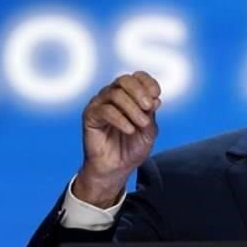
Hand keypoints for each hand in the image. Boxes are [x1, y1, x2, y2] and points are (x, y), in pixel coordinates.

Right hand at [73, 72, 160, 207]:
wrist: (117, 168)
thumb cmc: (132, 148)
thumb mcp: (149, 131)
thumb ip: (151, 114)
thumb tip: (155, 99)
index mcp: (129, 95)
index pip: (137, 77)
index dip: (148, 82)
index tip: (156, 95)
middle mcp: (113, 95)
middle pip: (124, 80)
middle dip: (139, 91)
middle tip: (149, 106)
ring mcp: (100, 104)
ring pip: (115, 94)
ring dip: (132, 108)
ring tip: (142, 124)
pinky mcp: (90, 115)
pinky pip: (105, 110)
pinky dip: (120, 119)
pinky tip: (129, 130)